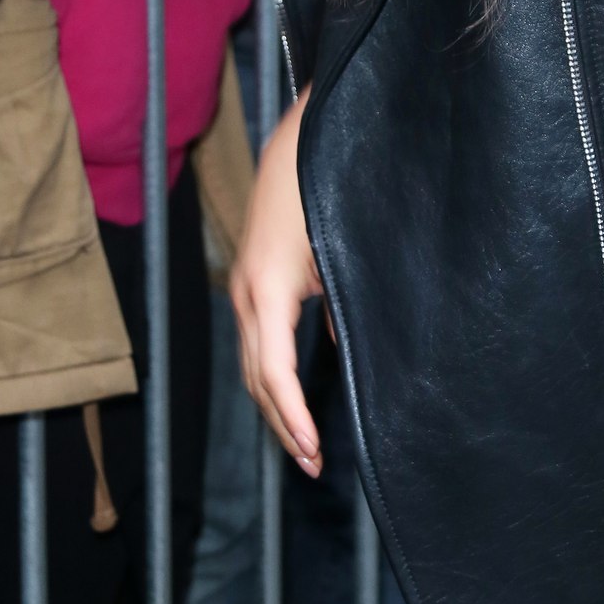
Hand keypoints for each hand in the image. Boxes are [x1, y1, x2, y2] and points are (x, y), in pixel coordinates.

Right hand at [232, 92, 323, 474]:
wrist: (300, 139)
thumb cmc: (327, 188)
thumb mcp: (343, 252)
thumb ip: (348, 308)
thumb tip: (357, 355)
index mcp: (269, 289)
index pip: (274, 371)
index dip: (293, 416)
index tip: (315, 449)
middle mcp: (248, 292)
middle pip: (257, 377)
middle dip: (284, 424)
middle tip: (314, 464)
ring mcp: (246, 286)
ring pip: (253, 362)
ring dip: (276, 406)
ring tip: (305, 443)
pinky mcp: (253, 278)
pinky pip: (258, 340)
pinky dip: (274, 376)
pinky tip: (296, 396)